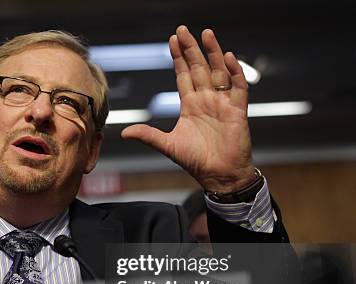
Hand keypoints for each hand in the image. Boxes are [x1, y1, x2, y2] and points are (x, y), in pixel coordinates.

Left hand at [121, 25, 255, 192]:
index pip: (183, 75)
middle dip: (191, 49)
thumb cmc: (196, 160)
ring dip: (213, 53)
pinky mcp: (237, 110)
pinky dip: (234, 72)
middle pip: (199, 68)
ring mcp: (222, 103)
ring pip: (218, 72)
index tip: (172, 40)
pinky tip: (227, 58)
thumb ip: (148, 135)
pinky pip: (238, 87)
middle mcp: (206, 100)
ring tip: (206, 34)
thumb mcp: (168, 145)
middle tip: (183, 29)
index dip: (178, 58)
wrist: (219, 175)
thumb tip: (124, 133)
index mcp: (190, 105)